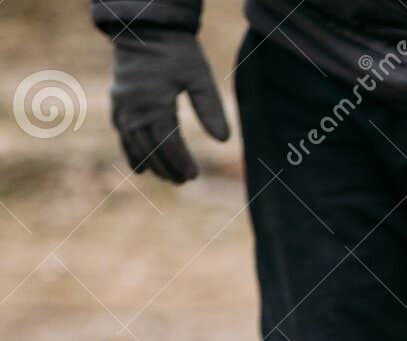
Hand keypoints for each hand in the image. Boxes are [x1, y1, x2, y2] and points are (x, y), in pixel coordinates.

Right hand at [110, 30, 229, 183]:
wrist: (146, 29)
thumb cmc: (177, 52)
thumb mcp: (200, 77)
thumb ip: (211, 108)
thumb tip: (223, 140)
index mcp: (154, 103)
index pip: (168, 142)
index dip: (180, 162)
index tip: (193, 175)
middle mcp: (133, 107)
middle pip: (149, 148)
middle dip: (166, 167)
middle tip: (183, 181)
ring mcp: (122, 104)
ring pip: (133, 143)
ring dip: (149, 163)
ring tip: (166, 178)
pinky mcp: (117, 100)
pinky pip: (122, 132)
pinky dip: (130, 150)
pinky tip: (140, 166)